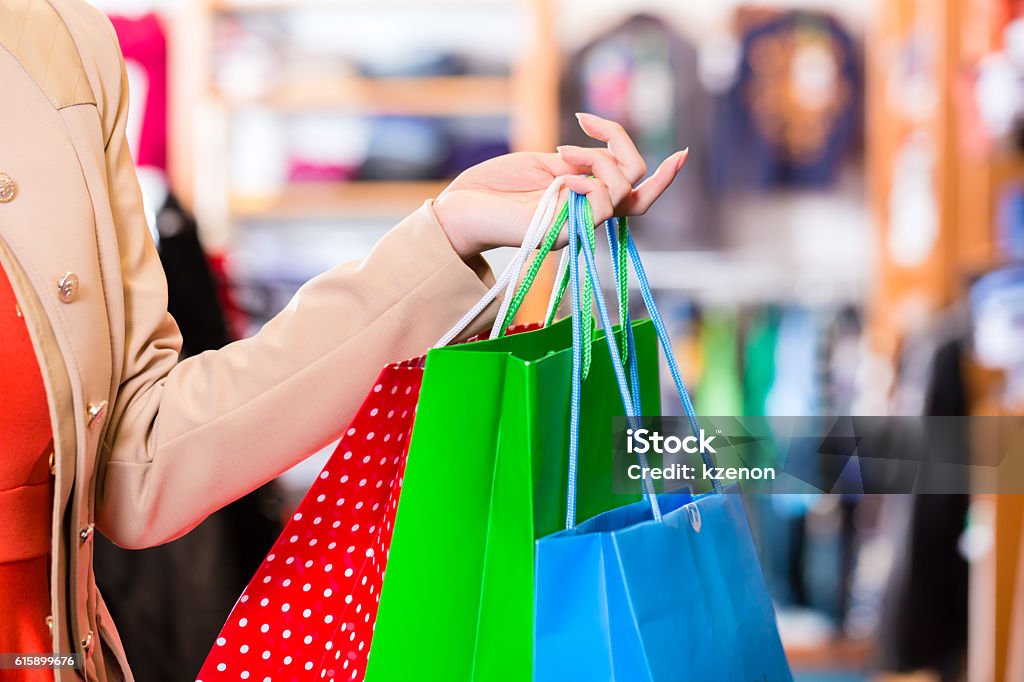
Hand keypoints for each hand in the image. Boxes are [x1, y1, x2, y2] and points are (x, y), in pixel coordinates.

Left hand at [434, 113, 688, 258]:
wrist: (459, 209)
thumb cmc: (492, 187)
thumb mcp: (542, 164)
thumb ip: (577, 162)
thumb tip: (600, 158)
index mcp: (583, 199)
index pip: (635, 192)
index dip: (664, 176)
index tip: (684, 153)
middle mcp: (587, 215)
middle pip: (637, 181)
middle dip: (619, 142)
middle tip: (581, 125)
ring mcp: (580, 225)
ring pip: (622, 186)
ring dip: (597, 157)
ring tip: (559, 154)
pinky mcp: (570, 232)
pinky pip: (603, 200)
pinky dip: (588, 177)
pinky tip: (561, 176)